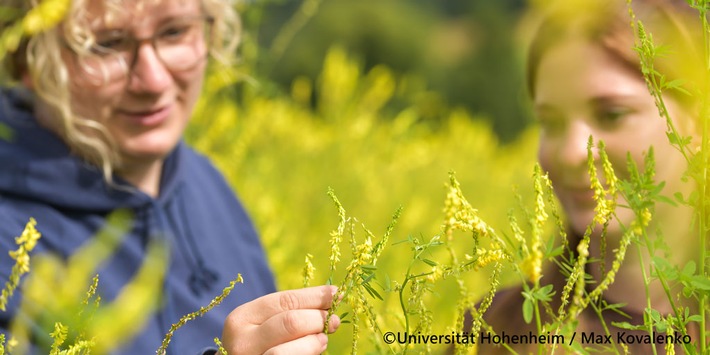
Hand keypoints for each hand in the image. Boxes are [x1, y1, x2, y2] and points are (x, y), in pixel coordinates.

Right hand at [222, 285, 340, 353]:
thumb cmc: (261, 341)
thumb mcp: (267, 322)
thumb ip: (292, 311)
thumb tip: (331, 297)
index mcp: (241, 318)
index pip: (284, 301)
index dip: (314, 296)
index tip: (335, 294)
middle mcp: (241, 342)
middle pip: (289, 323)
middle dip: (316, 319)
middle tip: (333, 320)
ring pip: (284, 352)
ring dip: (312, 342)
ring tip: (323, 339)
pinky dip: (308, 354)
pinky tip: (315, 350)